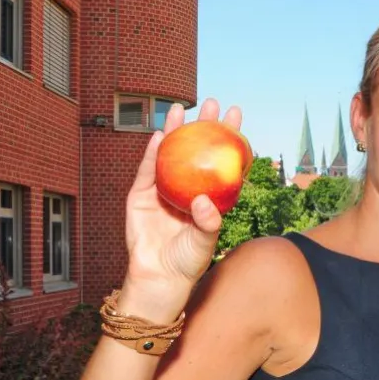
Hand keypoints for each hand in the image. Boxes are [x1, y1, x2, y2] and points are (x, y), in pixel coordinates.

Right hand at [121, 98, 242, 317]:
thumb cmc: (188, 261)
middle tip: (213, 102)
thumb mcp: (205, 241)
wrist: (158, 277)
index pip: (222, 159)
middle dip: (205, 125)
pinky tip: (159, 134)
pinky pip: (147, 170)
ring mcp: (164, 189)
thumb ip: (208, 222)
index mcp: (209, 194)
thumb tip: (206, 201)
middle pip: (197, 149)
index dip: (229, 138)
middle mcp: (188, 187)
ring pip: (171, 153)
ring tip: (181, 107)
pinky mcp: (141, 195)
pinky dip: (151, 152)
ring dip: (176, 130)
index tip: (237, 115)